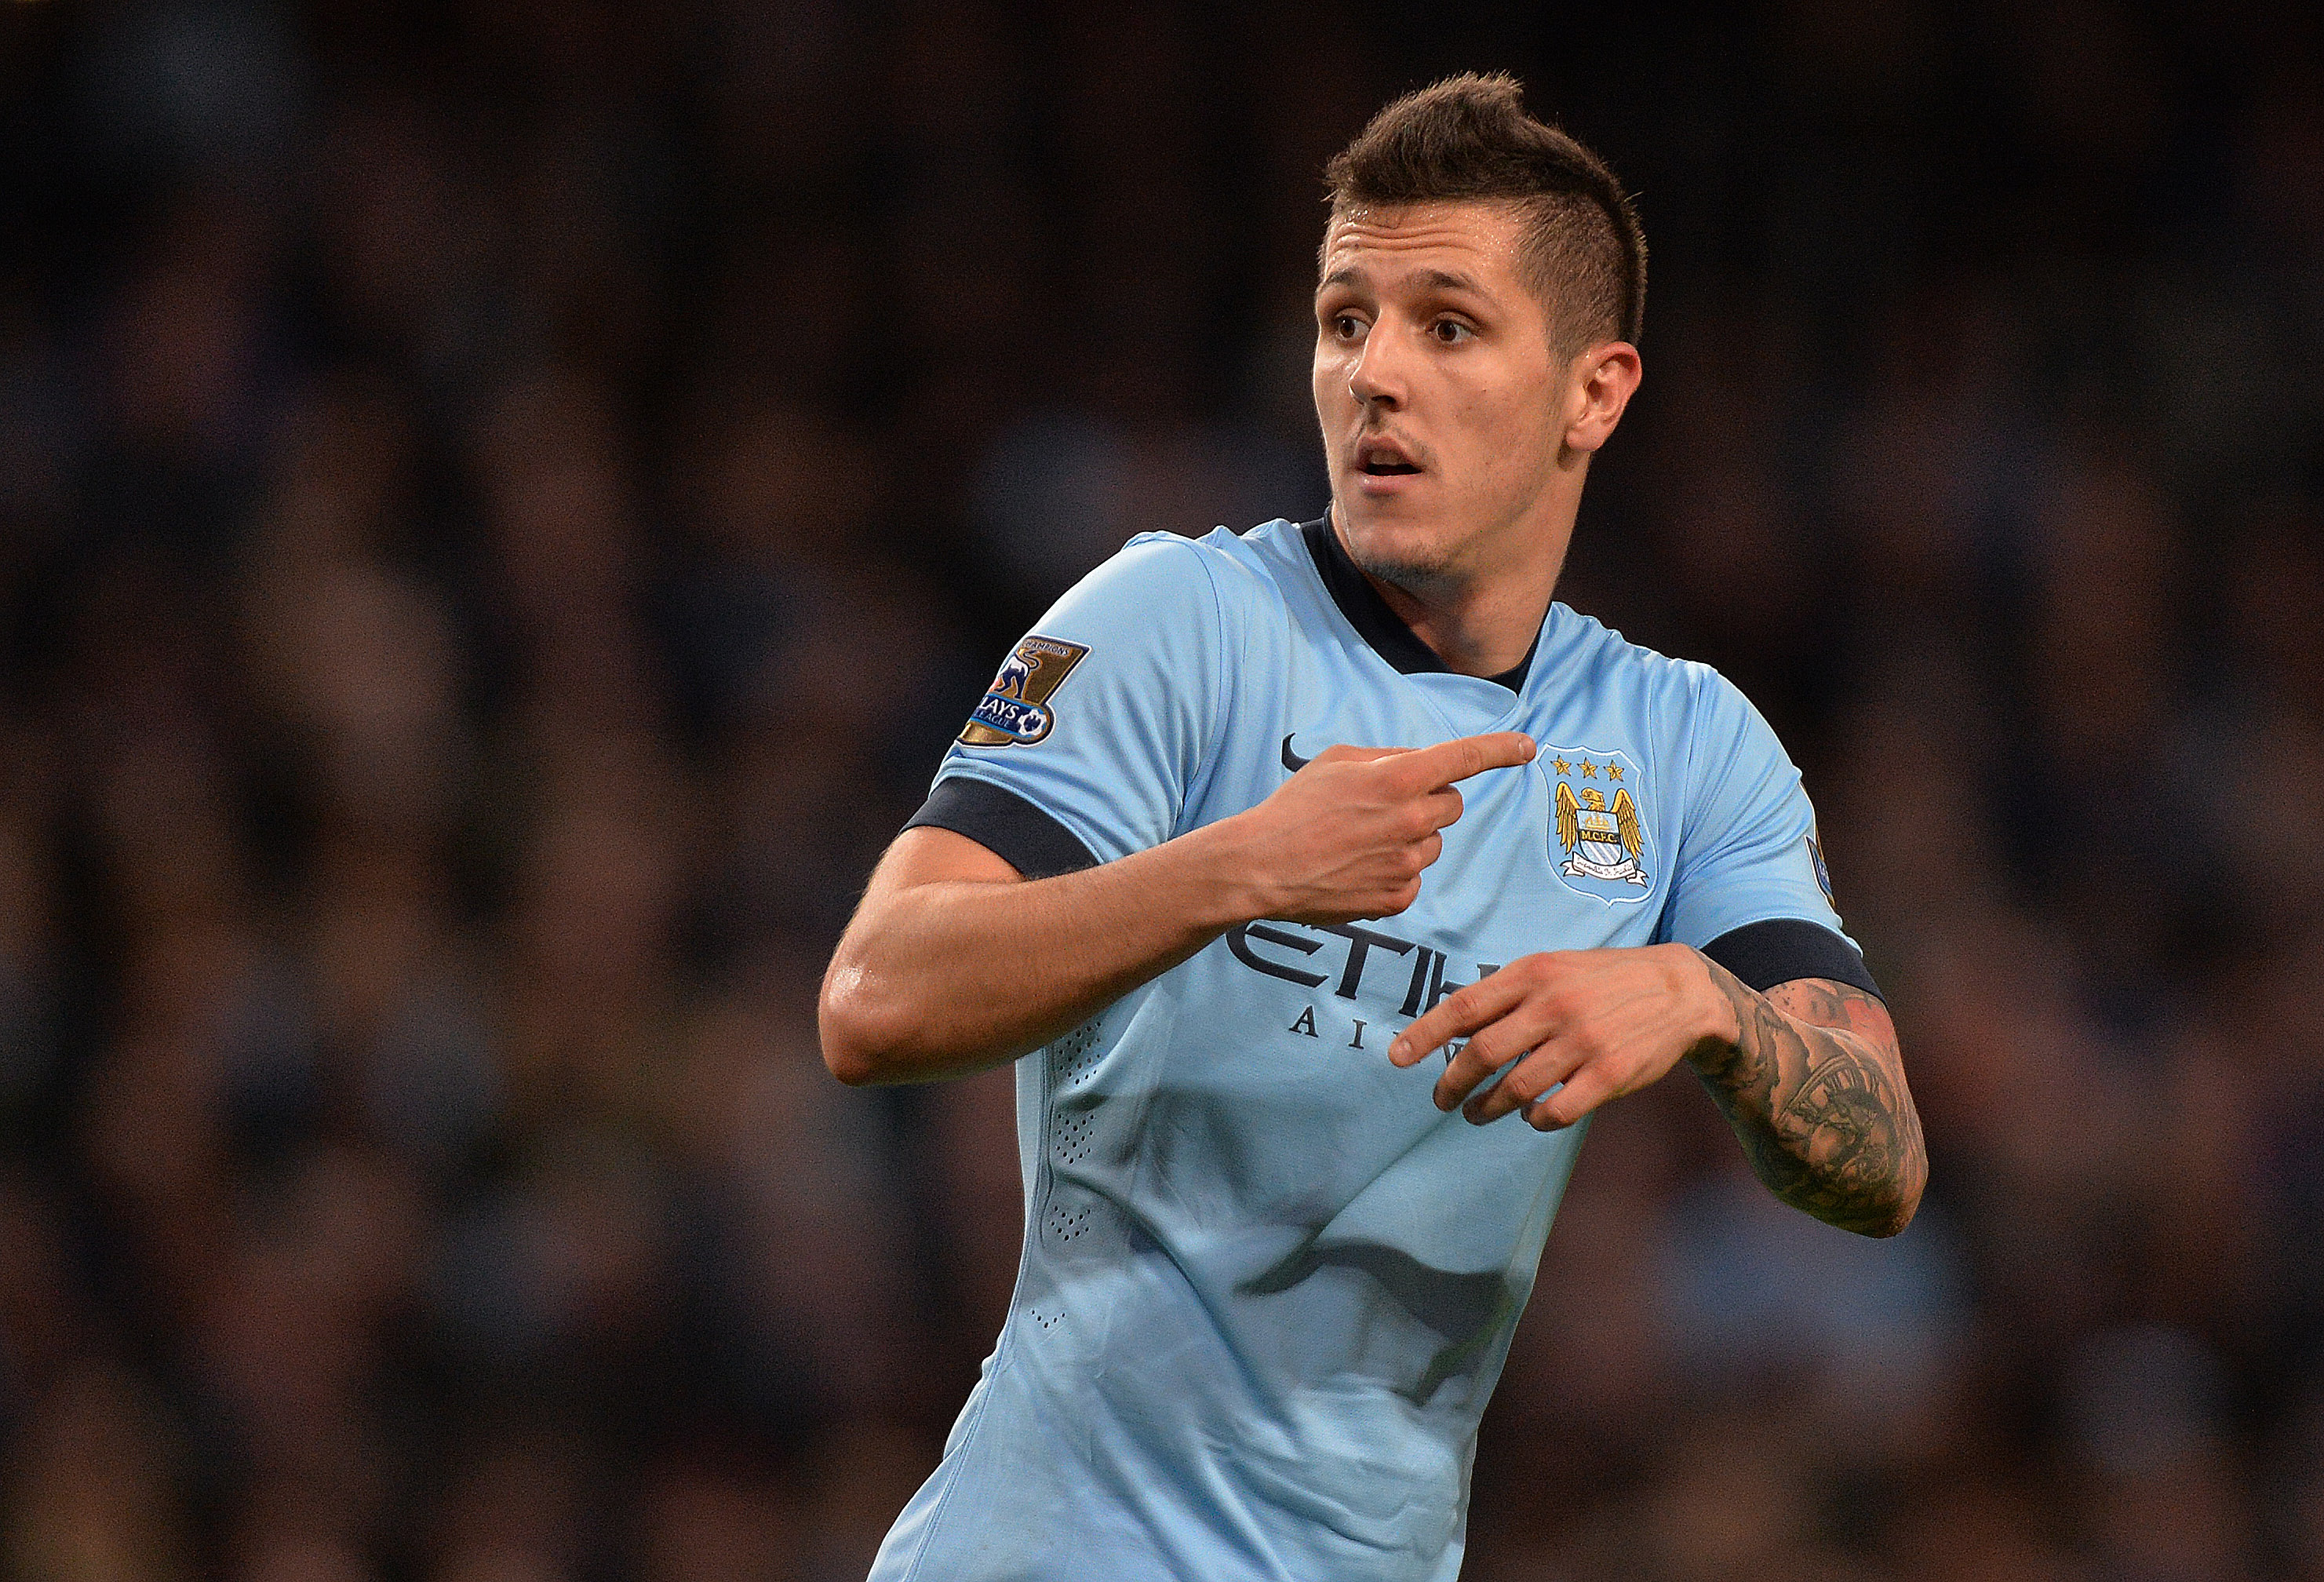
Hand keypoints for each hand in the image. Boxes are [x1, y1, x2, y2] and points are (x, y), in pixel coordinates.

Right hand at [1230, 732, 1534, 924]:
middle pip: (1452, 805)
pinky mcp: (1397, 898)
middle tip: (1386, 806)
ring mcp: (1407, 863)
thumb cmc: (1294, 808)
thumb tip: (1422, 764)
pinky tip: (1357, 869)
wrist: (1261, 867)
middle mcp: (1411, 820)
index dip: (1501, 749)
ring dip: (1410, 838)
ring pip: (1433, 843)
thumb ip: (1387, 758)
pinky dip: (1395, 871)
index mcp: (1397, 778)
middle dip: (1430, 801)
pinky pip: (1415, 877)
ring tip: (1360, 842)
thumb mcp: (1336, 762)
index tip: (1528, 747)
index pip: (1465, 758)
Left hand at [1388, 944, 1734, 1128]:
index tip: (1397, 1058)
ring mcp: (1583, 1041)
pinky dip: (1534, 1119)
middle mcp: (1554, 1005)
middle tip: (1442, 1100)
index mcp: (1534, 973)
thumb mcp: (1554, 967)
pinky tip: (1530, 1116)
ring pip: (1516, 1088)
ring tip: (1477, 1114)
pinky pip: (1555, 1110)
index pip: (1464, 1006)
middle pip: (1482, 1053)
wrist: (1680, 990)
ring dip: (1488, 1107)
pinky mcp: (1610, 1074)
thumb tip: (1453, 1024)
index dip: (1425, 1034)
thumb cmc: (1603, 980)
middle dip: (1452, 1083)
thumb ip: (1508, 992)